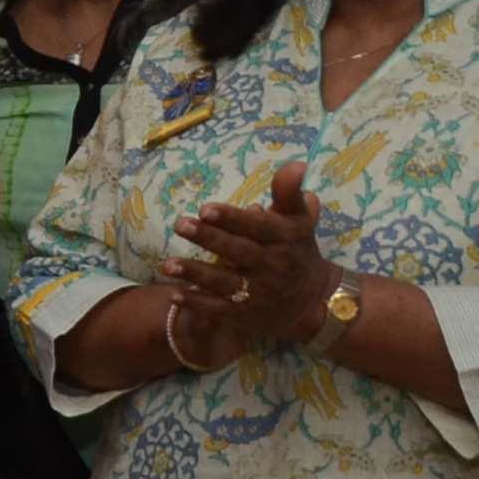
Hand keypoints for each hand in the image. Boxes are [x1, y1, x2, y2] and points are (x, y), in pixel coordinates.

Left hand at [162, 160, 333, 350]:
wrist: (312, 299)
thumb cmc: (295, 249)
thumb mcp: (298, 220)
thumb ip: (289, 193)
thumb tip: (295, 164)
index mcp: (285, 239)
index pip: (258, 227)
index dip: (232, 218)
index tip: (205, 208)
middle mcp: (274, 266)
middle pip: (238, 252)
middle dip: (209, 238)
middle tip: (180, 224)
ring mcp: (259, 292)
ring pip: (225, 282)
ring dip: (195, 273)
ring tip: (167, 264)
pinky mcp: (245, 313)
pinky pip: (218, 309)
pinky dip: (196, 303)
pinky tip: (173, 295)